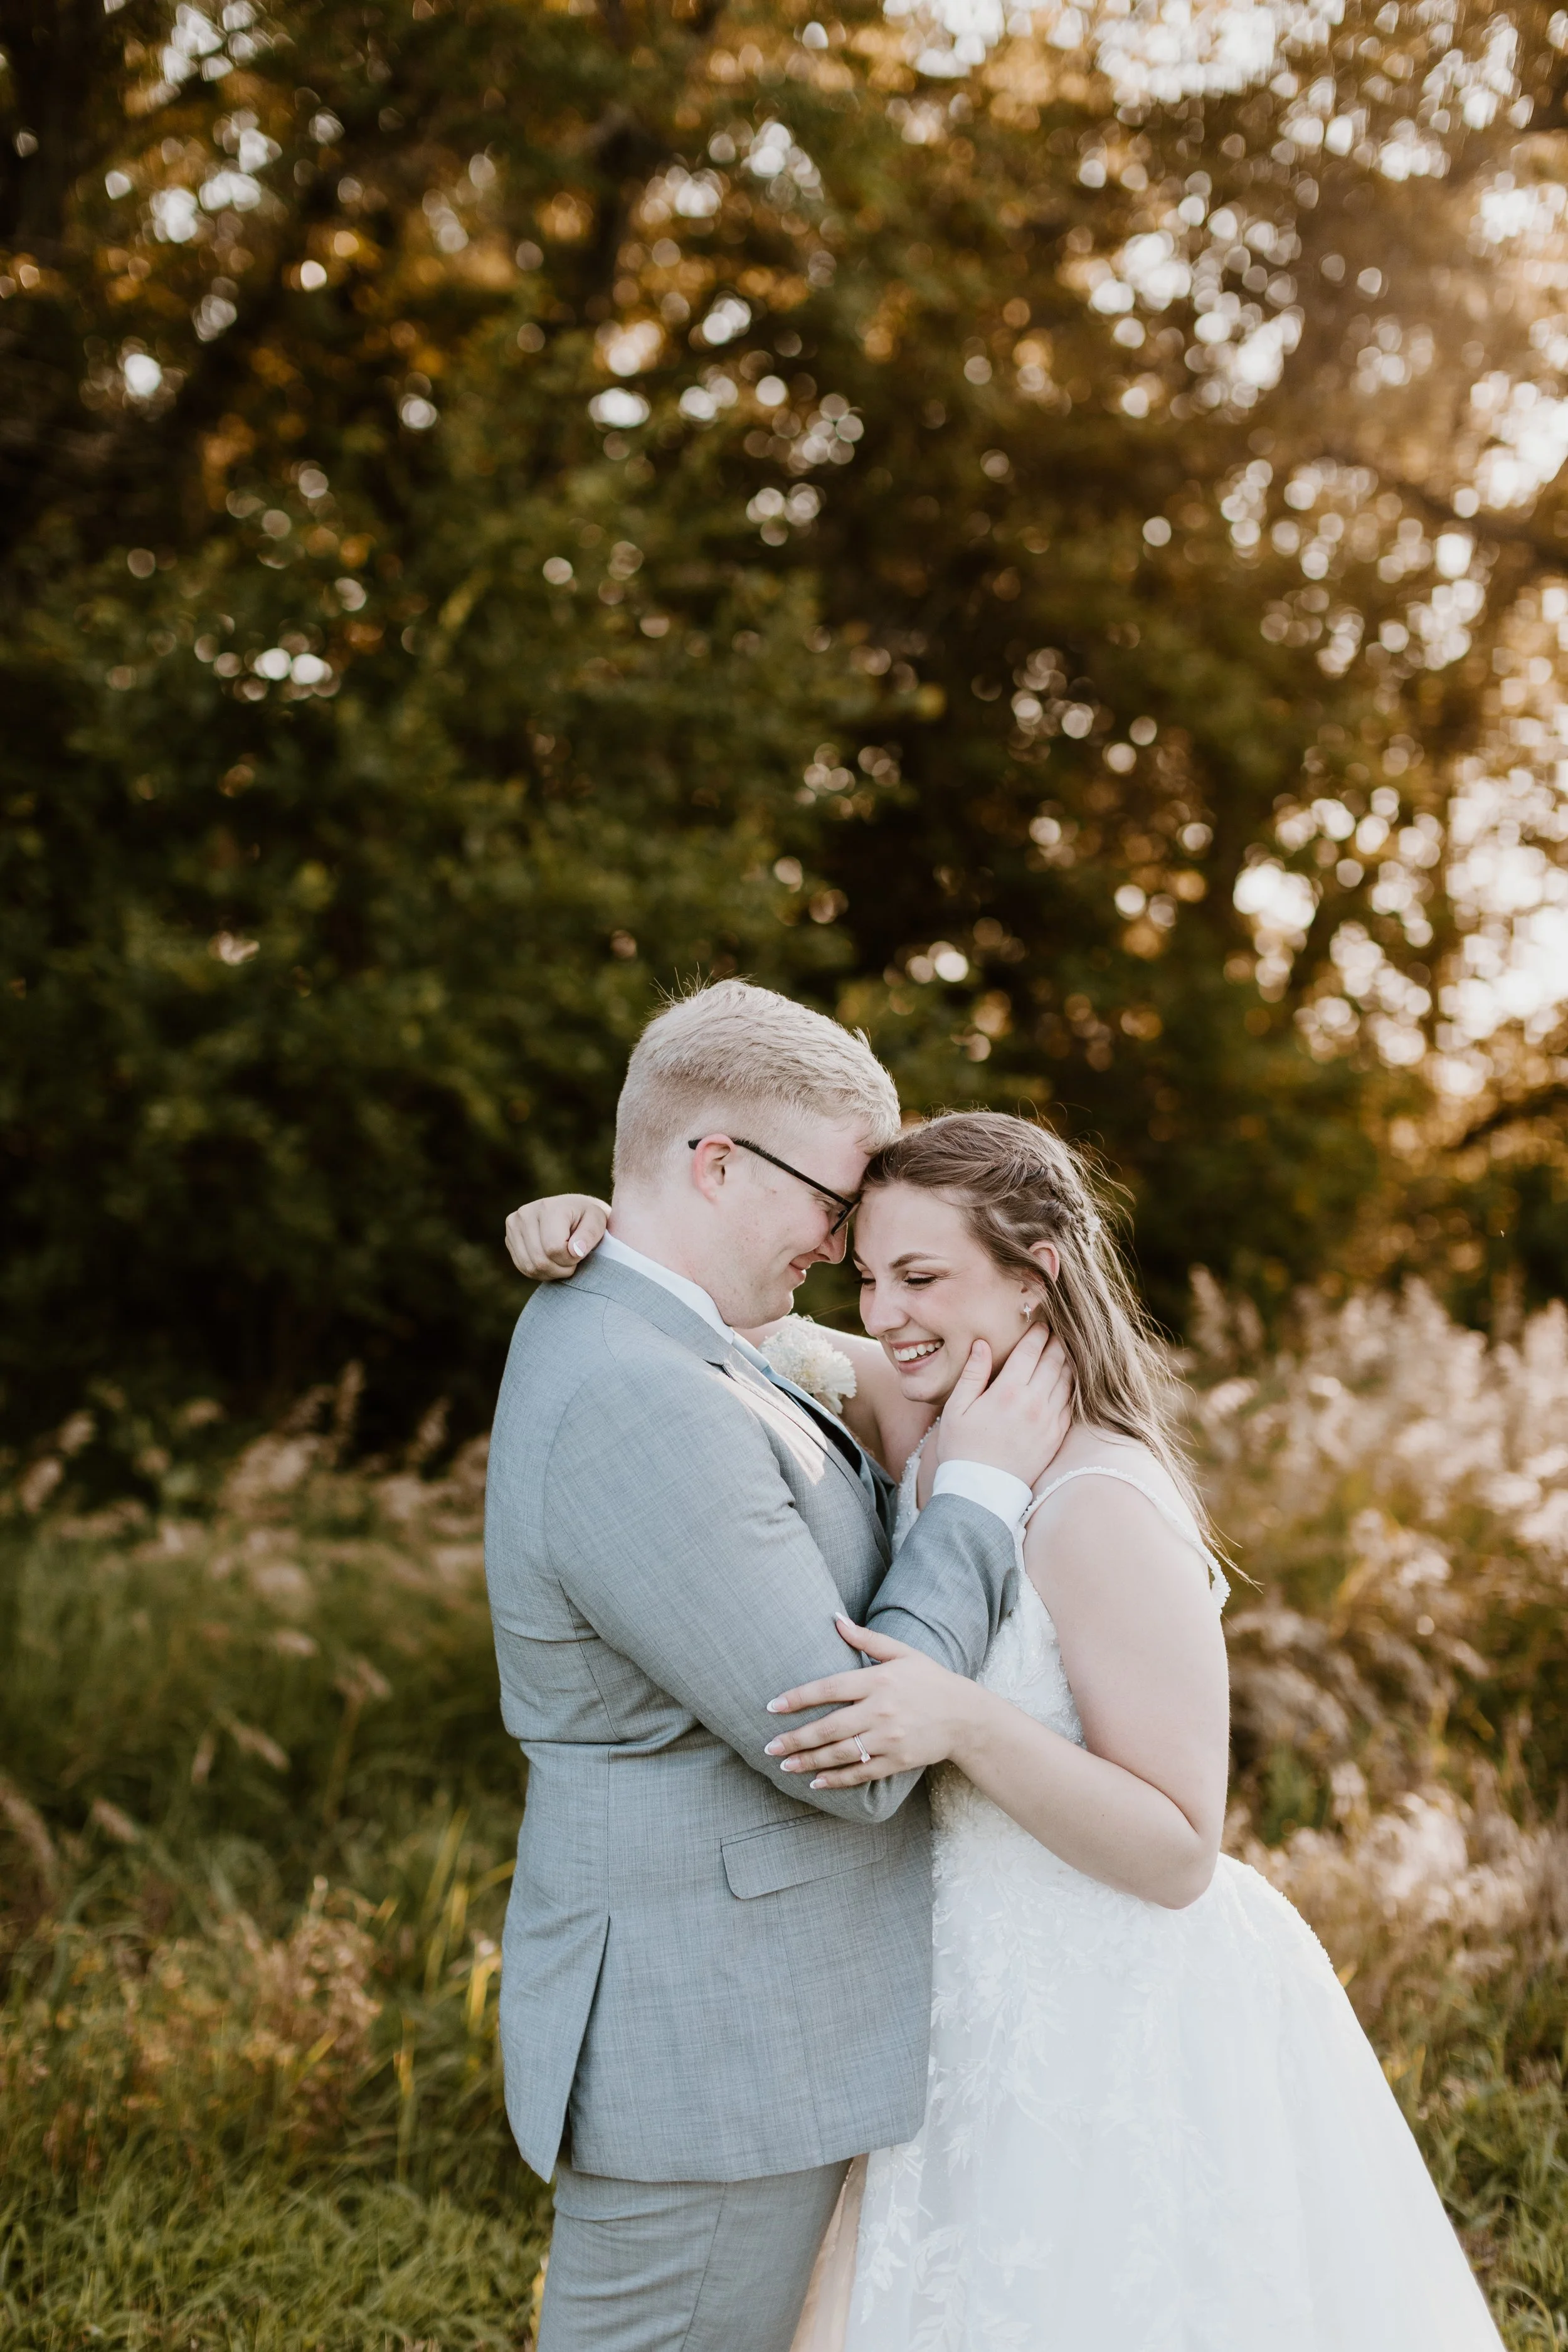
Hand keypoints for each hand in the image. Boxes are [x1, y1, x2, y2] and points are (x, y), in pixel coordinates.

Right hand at [504, 1193, 608, 1279]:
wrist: (573, 1211)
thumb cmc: (588, 1218)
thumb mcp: (599, 1221)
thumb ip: (590, 1235)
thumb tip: (574, 1251)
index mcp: (547, 1207)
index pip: (554, 1248)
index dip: (571, 1259)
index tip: (581, 1252)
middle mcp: (525, 1214)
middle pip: (540, 1260)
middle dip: (561, 1269)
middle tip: (574, 1261)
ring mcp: (514, 1226)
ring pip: (530, 1267)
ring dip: (551, 1273)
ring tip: (564, 1262)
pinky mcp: (509, 1238)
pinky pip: (523, 1268)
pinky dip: (540, 1272)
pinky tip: (552, 1262)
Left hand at [762, 1616, 979, 1788]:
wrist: (966, 1716)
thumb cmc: (931, 1680)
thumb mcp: (902, 1652)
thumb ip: (866, 1639)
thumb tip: (835, 1619)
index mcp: (878, 1680)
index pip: (829, 1688)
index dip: (798, 1698)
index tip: (772, 1706)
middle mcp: (881, 1710)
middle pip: (828, 1727)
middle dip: (795, 1738)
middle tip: (769, 1746)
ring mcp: (889, 1738)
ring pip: (840, 1753)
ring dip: (808, 1761)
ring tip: (784, 1764)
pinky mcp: (897, 1760)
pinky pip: (860, 1773)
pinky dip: (836, 1779)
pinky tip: (816, 1781)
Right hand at [934, 1324, 1072, 1489]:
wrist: (981, 1492)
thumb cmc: (962, 1449)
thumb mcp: (957, 1409)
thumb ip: (972, 1374)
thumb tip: (982, 1344)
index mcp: (1007, 1392)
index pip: (1030, 1352)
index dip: (1037, 1334)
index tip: (1040, 1324)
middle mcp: (1033, 1403)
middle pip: (1054, 1362)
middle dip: (1057, 1342)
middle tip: (1058, 1330)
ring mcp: (1048, 1421)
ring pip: (1067, 1381)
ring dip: (1068, 1361)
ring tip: (1066, 1349)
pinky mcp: (1056, 1437)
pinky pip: (1071, 1404)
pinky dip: (1072, 1387)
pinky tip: (1069, 1380)